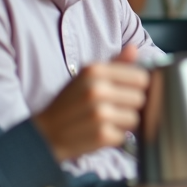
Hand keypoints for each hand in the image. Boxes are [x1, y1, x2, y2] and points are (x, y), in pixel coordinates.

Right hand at [32, 45, 148, 161]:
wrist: (45, 133)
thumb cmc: (69, 103)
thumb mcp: (87, 77)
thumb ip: (115, 64)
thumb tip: (135, 49)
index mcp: (95, 71)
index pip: (141, 77)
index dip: (136, 87)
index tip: (125, 91)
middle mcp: (97, 89)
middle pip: (140, 98)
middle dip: (130, 106)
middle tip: (112, 108)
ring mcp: (100, 113)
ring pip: (135, 118)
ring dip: (123, 123)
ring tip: (105, 121)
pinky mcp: (102, 135)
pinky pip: (124, 135)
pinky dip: (115, 137)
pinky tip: (99, 132)